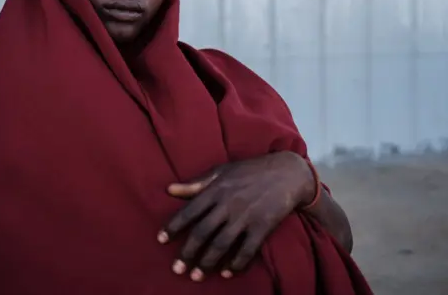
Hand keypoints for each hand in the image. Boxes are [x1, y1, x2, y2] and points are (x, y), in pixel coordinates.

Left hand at [157, 151, 315, 281]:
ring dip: (207, 262)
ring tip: (196, 276)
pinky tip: (227, 273)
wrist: (287, 172)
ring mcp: (246, 216)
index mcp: (216, 189)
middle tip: (176, 269)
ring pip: (221, 244)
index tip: (160, 241)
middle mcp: (228, 204)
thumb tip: (168, 189)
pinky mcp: (263, 226)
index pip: (189, 211)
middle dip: (187, 252)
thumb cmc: (250, 170)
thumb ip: (196, 183)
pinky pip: (247, 250)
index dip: (173, 227)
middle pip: (203, 232)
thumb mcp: (222, 171)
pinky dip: (236, 264)